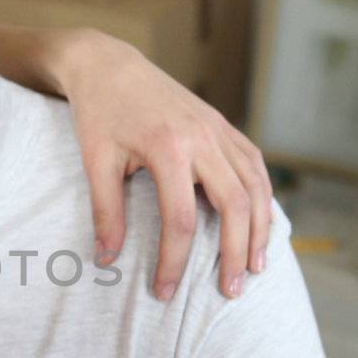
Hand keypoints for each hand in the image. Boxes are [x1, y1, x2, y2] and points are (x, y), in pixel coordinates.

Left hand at [61, 30, 272, 299]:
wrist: (110, 65)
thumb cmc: (99, 114)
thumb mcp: (95, 161)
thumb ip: (105, 211)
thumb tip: (107, 259)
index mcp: (168, 147)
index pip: (180, 220)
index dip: (174, 261)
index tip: (164, 292)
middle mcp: (203, 138)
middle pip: (234, 206)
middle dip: (235, 253)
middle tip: (231, 292)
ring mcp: (219, 130)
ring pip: (255, 186)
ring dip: (260, 230)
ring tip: (256, 268)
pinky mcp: (224, 126)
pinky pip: (254, 166)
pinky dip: (263, 199)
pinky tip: (260, 226)